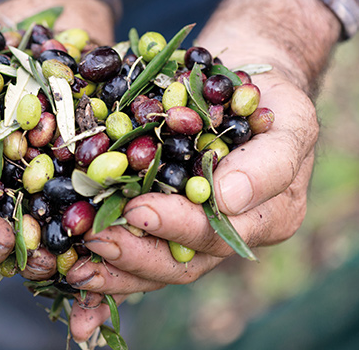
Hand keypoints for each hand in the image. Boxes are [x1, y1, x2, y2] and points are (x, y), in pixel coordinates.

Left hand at [66, 0, 341, 341]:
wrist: (244, 86)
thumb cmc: (271, 101)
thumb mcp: (289, 121)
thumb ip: (267, 161)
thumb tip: (226, 198)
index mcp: (264, 219)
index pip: (219, 234)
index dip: (178, 227)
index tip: (139, 210)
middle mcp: (224, 235)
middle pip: (180, 262)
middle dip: (135, 253)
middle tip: (96, 240)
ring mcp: (190, 233)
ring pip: (152, 265)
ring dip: (111, 270)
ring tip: (74, 266)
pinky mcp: (159, 222)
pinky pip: (132, 248)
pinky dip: (102, 266)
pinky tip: (69, 271)